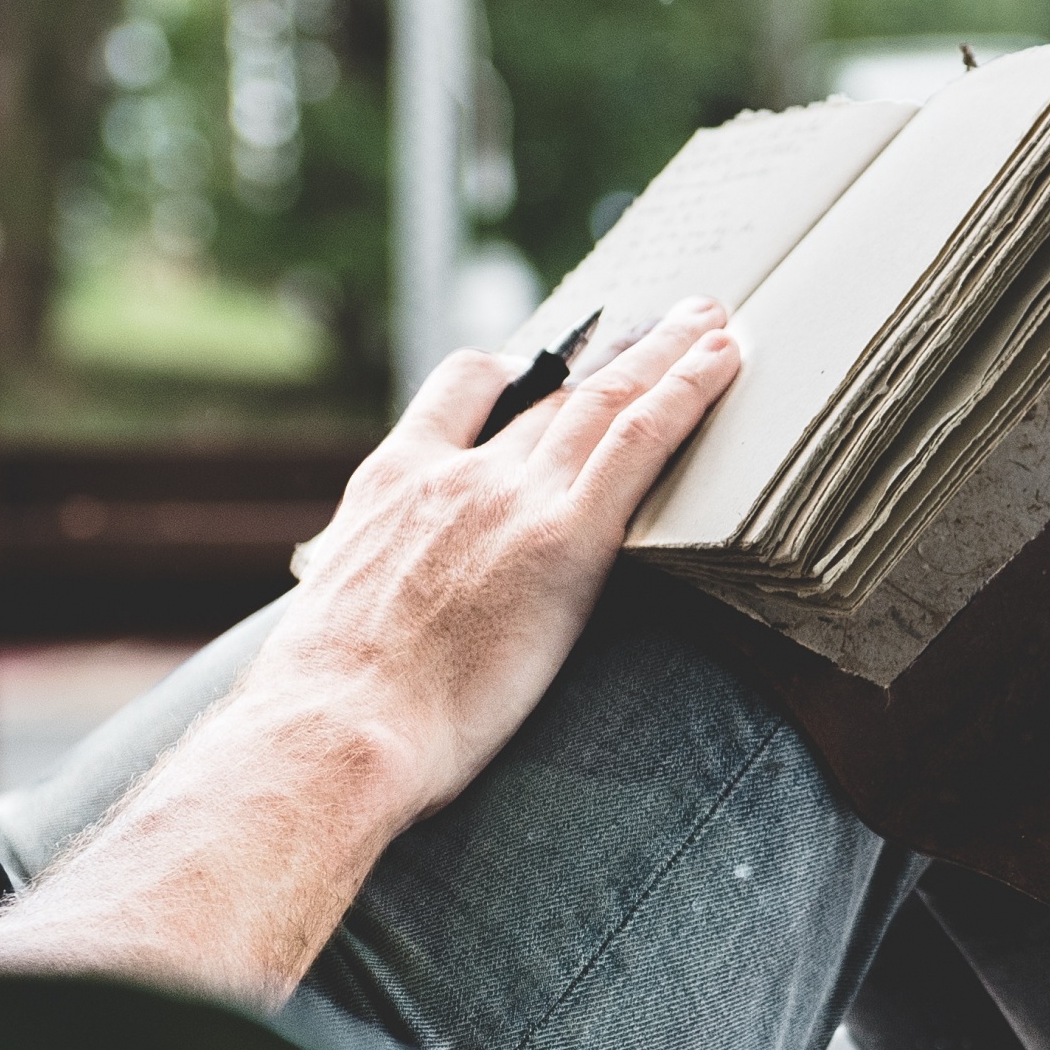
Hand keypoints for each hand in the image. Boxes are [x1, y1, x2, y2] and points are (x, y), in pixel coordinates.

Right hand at [248, 299, 738, 823]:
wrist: (333, 726)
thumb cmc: (327, 708)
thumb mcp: (332, 614)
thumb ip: (378, 586)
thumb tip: (390, 624)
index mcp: (391, 482)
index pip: (461, 389)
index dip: (516, 368)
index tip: (552, 362)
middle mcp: (454, 471)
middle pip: (550, 390)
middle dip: (611, 353)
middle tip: (662, 322)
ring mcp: (510, 499)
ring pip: (603, 399)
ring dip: (664, 352)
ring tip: (712, 322)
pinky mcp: (563, 540)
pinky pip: (637, 442)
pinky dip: (687, 390)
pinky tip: (722, 361)